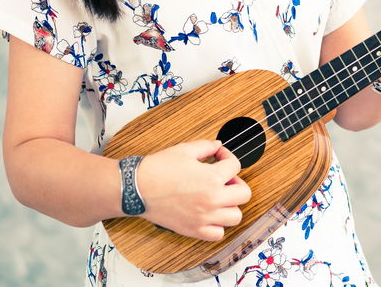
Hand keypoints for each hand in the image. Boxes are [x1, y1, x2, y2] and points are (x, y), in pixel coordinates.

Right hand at [135, 140, 250, 240]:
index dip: (227, 156)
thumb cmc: (157, 169)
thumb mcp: (185, 150)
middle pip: (244, 194)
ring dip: (231, 205)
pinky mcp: (193, 230)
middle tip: (224, 178)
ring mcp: (204, 218)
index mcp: (212, 178)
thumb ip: (206, 146)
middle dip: (236, 182)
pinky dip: (218, 226)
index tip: (218, 155)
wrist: (137, 188)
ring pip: (235, 217)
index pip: (235, 166)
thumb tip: (218, 145)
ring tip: (219, 197)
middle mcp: (212, 200)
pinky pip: (217, 234)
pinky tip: (209, 214)